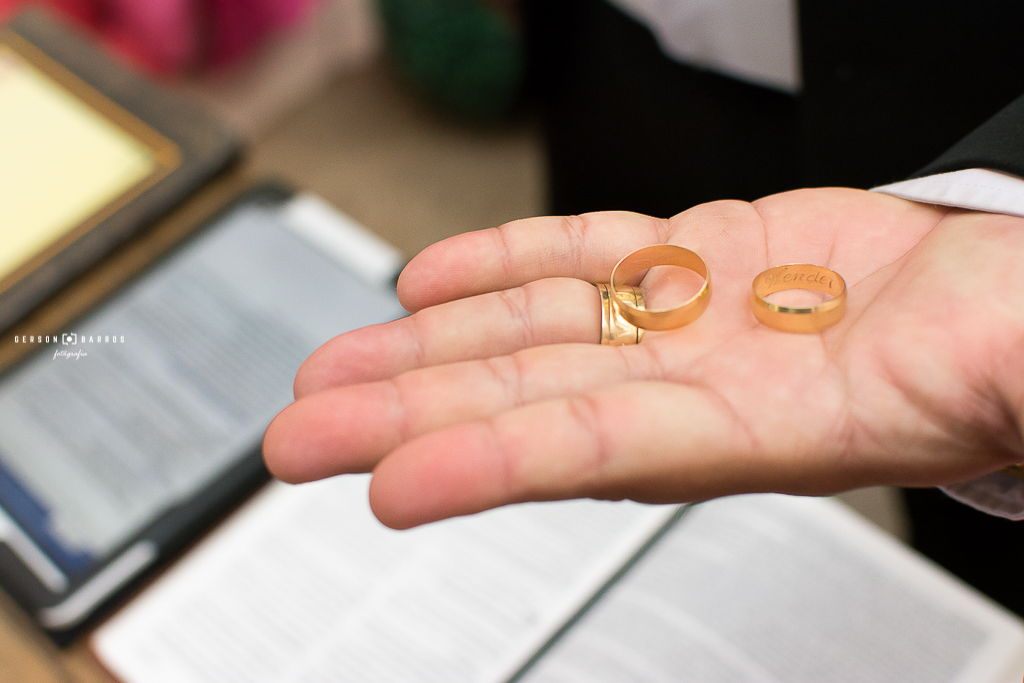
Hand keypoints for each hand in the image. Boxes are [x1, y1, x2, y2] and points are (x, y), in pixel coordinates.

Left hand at [263, 188, 1023, 527]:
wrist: (989, 302)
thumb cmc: (1001, 341)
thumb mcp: (1014, 366)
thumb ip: (1004, 378)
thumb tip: (1016, 378)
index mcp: (768, 426)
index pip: (599, 448)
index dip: (489, 465)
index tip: (385, 485)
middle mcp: (698, 382)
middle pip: (522, 400)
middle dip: (405, 416)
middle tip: (301, 437)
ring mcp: (683, 319)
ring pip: (528, 329)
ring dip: (425, 347)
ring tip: (334, 367)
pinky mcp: (690, 260)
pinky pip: (580, 257)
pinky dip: (504, 261)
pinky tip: (432, 278)